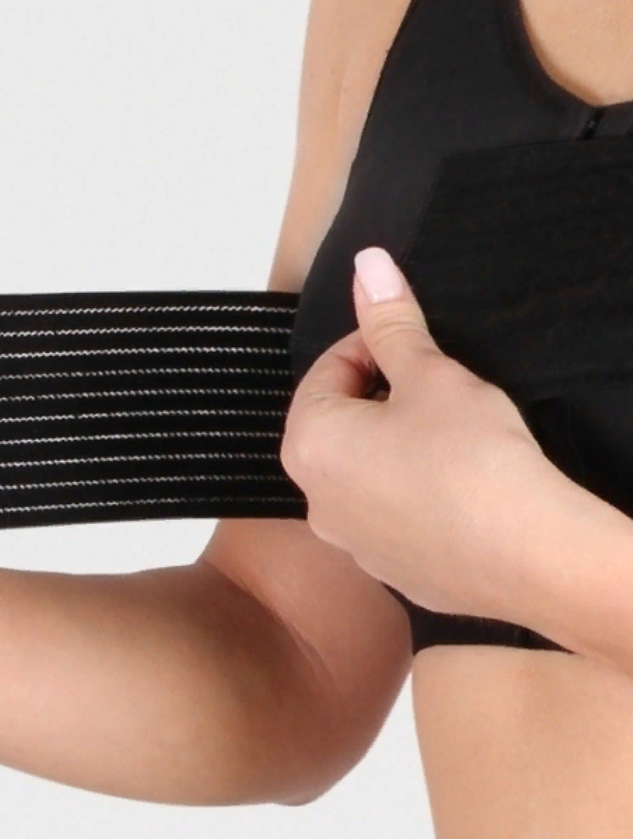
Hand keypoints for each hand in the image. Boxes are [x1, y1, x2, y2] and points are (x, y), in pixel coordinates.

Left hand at [281, 246, 574, 620]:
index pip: (327, 371)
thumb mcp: (430, 374)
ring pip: (366, 473)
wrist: (530, 555)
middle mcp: (315, 500)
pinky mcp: (394, 574)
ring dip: (395, 446)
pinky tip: (458, 485)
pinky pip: (394, 516)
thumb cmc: (471, 457)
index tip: (413, 345)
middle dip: (381, 397)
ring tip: (450, 436)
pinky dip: (415, 493)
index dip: (372, 346)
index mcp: (309, 444)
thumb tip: (367, 264)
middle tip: (434, 387)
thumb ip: (391, 321)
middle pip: (340, 425)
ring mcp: (353, 545)